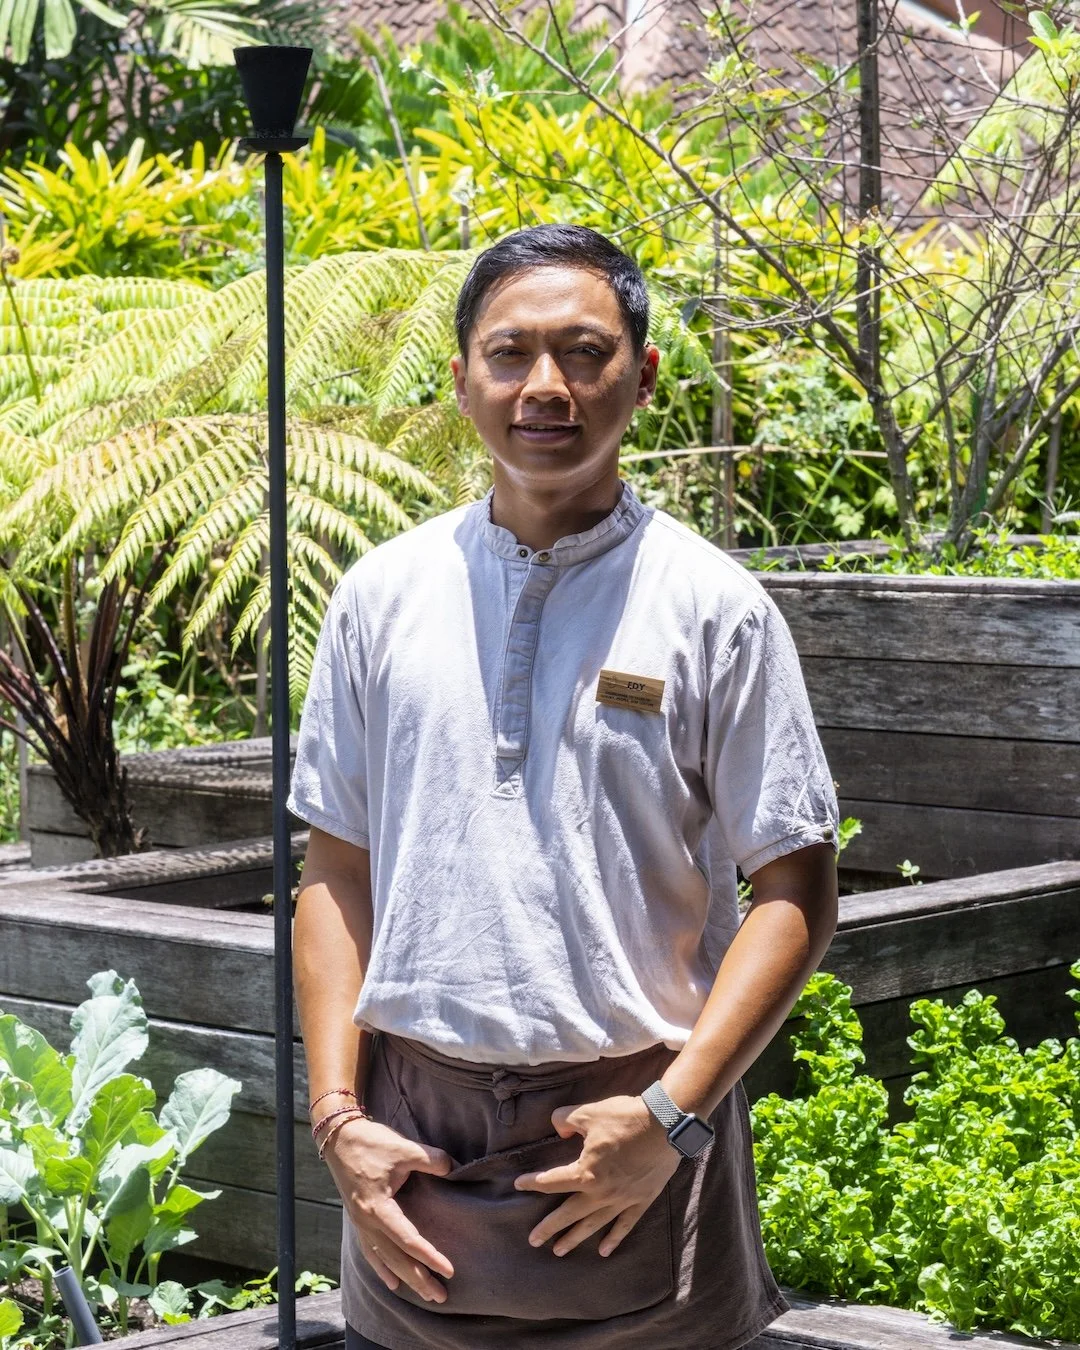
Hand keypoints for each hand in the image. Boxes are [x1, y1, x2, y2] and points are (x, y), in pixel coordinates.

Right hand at [321, 1115, 454, 1302]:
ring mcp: (360, 1223)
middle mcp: (367, 1222)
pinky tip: (392, 1282)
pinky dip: (382, 1269)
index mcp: (378, 1208)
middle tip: (441, 1297)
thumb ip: (431, 1159)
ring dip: (405, 1278)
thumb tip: (453, 1169)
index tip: (448, 1270)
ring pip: (384, 1259)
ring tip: (424, 1294)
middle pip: (396, 1258)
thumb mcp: (404, 1147)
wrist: (340, 1138)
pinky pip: (370, 1251)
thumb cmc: (371, 1143)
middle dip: (418, 1279)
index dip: (429, 1256)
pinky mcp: (358, 1219)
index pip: (408, 1240)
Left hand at [513, 1093, 678, 1256]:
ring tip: (560, 1250)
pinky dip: (614, 1238)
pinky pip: (624, 1225)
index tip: (519, 1184)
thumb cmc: (625, 1118)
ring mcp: (622, 1200)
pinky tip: (604, 1251)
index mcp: (585, 1173)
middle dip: (550, 1228)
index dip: (533, 1183)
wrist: (665, 1125)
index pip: (552, 1182)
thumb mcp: (588, 1112)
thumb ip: (565, 1120)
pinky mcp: (640, 1200)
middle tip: (534, 1240)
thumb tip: (558, 1129)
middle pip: (569, 1213)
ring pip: (594, 1224)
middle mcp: (601, 1193)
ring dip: (576, 1238)